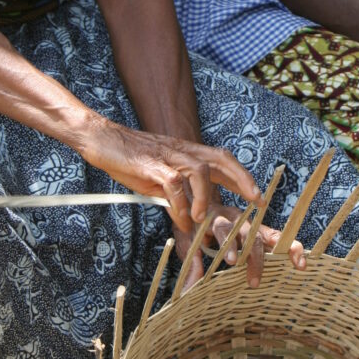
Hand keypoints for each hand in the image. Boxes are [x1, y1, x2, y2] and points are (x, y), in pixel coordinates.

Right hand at [75, 116, 261, 233]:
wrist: (101, 138)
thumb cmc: (130, 158)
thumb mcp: (159, 175)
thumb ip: (177, 190)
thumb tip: (191, 215)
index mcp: (186, 152)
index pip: (222, 160)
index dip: (243, 177)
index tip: (258, 197)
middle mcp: (181, 151)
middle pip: (221, 159)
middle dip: (242, 179)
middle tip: (256, 201)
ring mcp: (167, 157)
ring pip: (200, 170)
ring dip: (205, 198)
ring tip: (202, 220)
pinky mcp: (150, 165)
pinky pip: (173, 184)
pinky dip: (180, 206)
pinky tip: (180, 221)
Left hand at [174, 204, 306, 290]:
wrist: (200, 202)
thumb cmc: (193, 226)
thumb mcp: (186, 242)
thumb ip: (190, 264)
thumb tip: (188, 290)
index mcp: (215, 217)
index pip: (223, 228)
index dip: (229, 244)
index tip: (232, 261)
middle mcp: (236, 217)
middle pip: (249, 234)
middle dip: (254, 257)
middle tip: (253, 281)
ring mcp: (250, 223)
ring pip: (268, 233)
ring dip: (283, 249)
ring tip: (297, 264)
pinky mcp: (260, 230)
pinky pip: (277, 238)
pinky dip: (291, 247)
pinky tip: (301, 262)